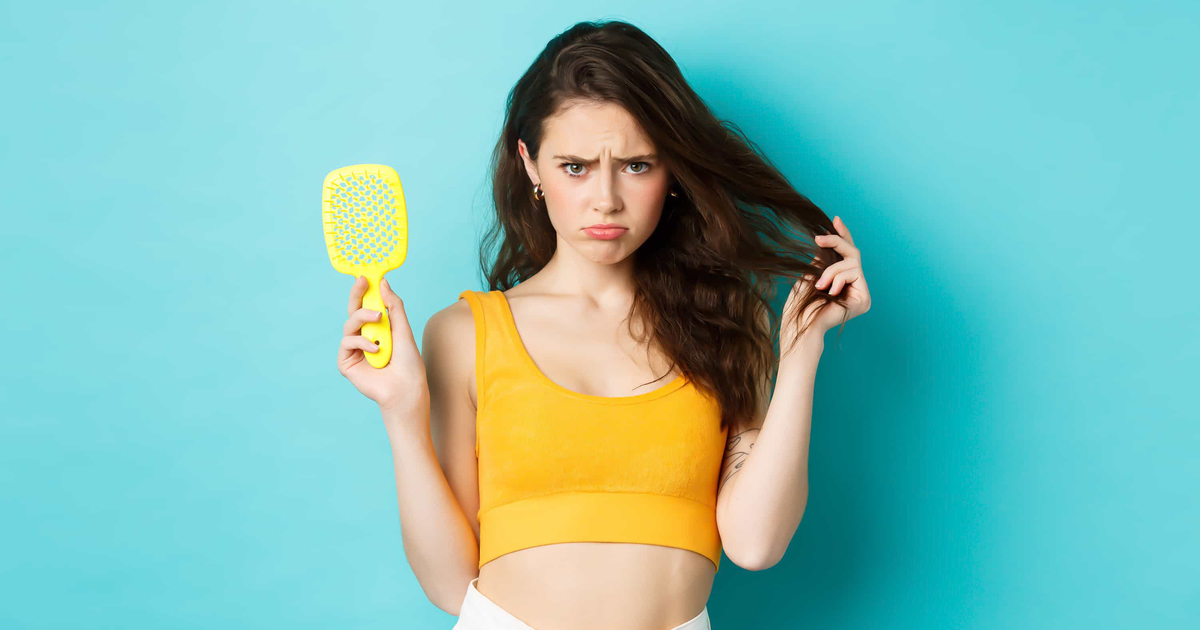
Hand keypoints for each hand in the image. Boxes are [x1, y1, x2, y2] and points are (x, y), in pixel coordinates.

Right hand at [337, 276, 428, 418]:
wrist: (406, 389)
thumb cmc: (408, 363)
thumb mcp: (403, 329)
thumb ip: (393, 306)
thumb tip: (384, 283)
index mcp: (377, 330)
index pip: (367, 306)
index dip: (364, 291)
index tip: (367, 276)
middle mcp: (364, 338)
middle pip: (354, 311)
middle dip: (356, 294)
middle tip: (362, 282)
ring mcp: (354, 350)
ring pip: (350, 324)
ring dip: (363, 317)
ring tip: (378, 319)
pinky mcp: (346, 362)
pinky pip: (347, 343)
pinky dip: (362, 342)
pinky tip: (376, 349)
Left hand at [784, 215, 871, 337]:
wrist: (801, 322)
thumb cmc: (801, 303)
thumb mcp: (811, 273)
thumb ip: (823, 259)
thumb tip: (828, 240)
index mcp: (842, 281)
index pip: (846, 255)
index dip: (842, 235)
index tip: (835, 219)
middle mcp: (855, 287)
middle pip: (853, 253)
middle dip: (836, 242)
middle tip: (818, 239)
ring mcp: (861, 293)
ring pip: (852, 262)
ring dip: (832, 270)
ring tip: (820, 285)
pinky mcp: (864, 299)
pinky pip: (854, 274)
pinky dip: (838, 279)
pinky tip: (829, 292)